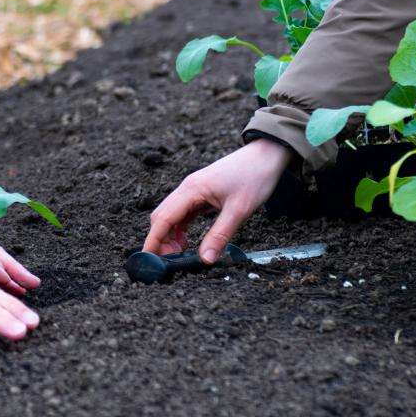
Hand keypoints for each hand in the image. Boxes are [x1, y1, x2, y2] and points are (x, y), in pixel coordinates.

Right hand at [144, 139, 292, 262]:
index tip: (149, 259)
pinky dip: (179, 229)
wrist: (267, 154)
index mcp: (192, 189)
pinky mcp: (201, 193)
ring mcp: (193, 190)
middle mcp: (188, 188)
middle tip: (168, 261)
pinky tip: (186, 241)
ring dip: (169, 235)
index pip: (163, 218)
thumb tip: (205, 260)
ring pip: (170, 215)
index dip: (153, 240)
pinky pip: (182, 213)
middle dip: (159, 240)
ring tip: (179, 254)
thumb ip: (220, 235)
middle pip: (161, 216)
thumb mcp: (239, 210)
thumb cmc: (255, 177)